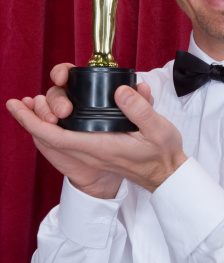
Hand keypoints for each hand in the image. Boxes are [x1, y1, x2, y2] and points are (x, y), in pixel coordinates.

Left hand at [7, 77, 186, 196]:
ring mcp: (92, 151)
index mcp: (101, 146)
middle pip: (51, 136)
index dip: (33, 122)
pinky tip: (52, 115)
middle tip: (28, 99)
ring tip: (29, 103)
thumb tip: (120, 89)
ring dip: (40, 121)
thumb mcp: (158, 128)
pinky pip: (66, 139)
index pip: (57, 137)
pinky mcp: (96, 148)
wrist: (165, 173)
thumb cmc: (162, 153)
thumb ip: (140, 108)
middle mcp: (91, 151)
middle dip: (35, 116)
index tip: (18, 106)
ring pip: (57, 138)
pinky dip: (52, 127)